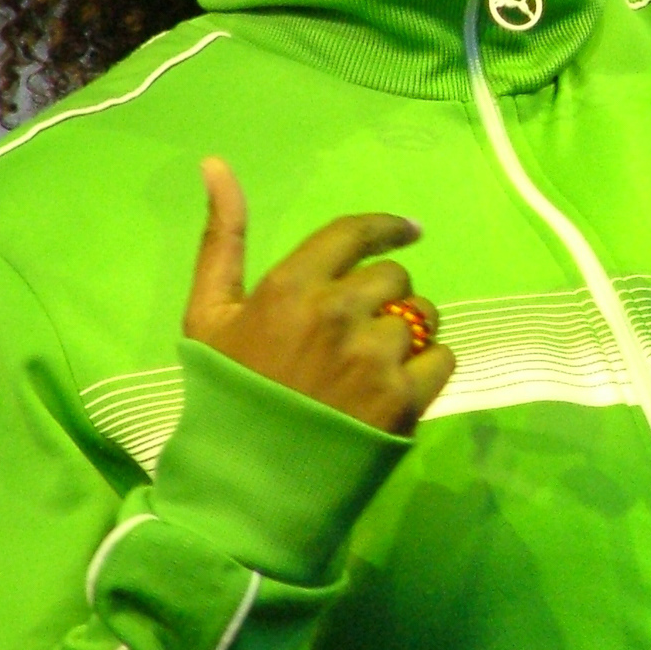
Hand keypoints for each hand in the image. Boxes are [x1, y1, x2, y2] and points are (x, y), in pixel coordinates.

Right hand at [184, 159, 455, 434]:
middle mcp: (338, 313)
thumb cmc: (225, 396)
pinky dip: (428, 369)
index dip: (387, 228)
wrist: (245, 486)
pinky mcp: (404, 401)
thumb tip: (216, 162)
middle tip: (361, 330)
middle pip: (394, 278)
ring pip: (423, 318)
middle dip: (384, 298)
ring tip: (376, 363)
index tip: (409, 232)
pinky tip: (395, 388)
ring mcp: (374, 357)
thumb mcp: (207, 313)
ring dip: (408, 333)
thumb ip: (222, 237)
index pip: (357, 233)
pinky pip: (443, 358)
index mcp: (291, 286)